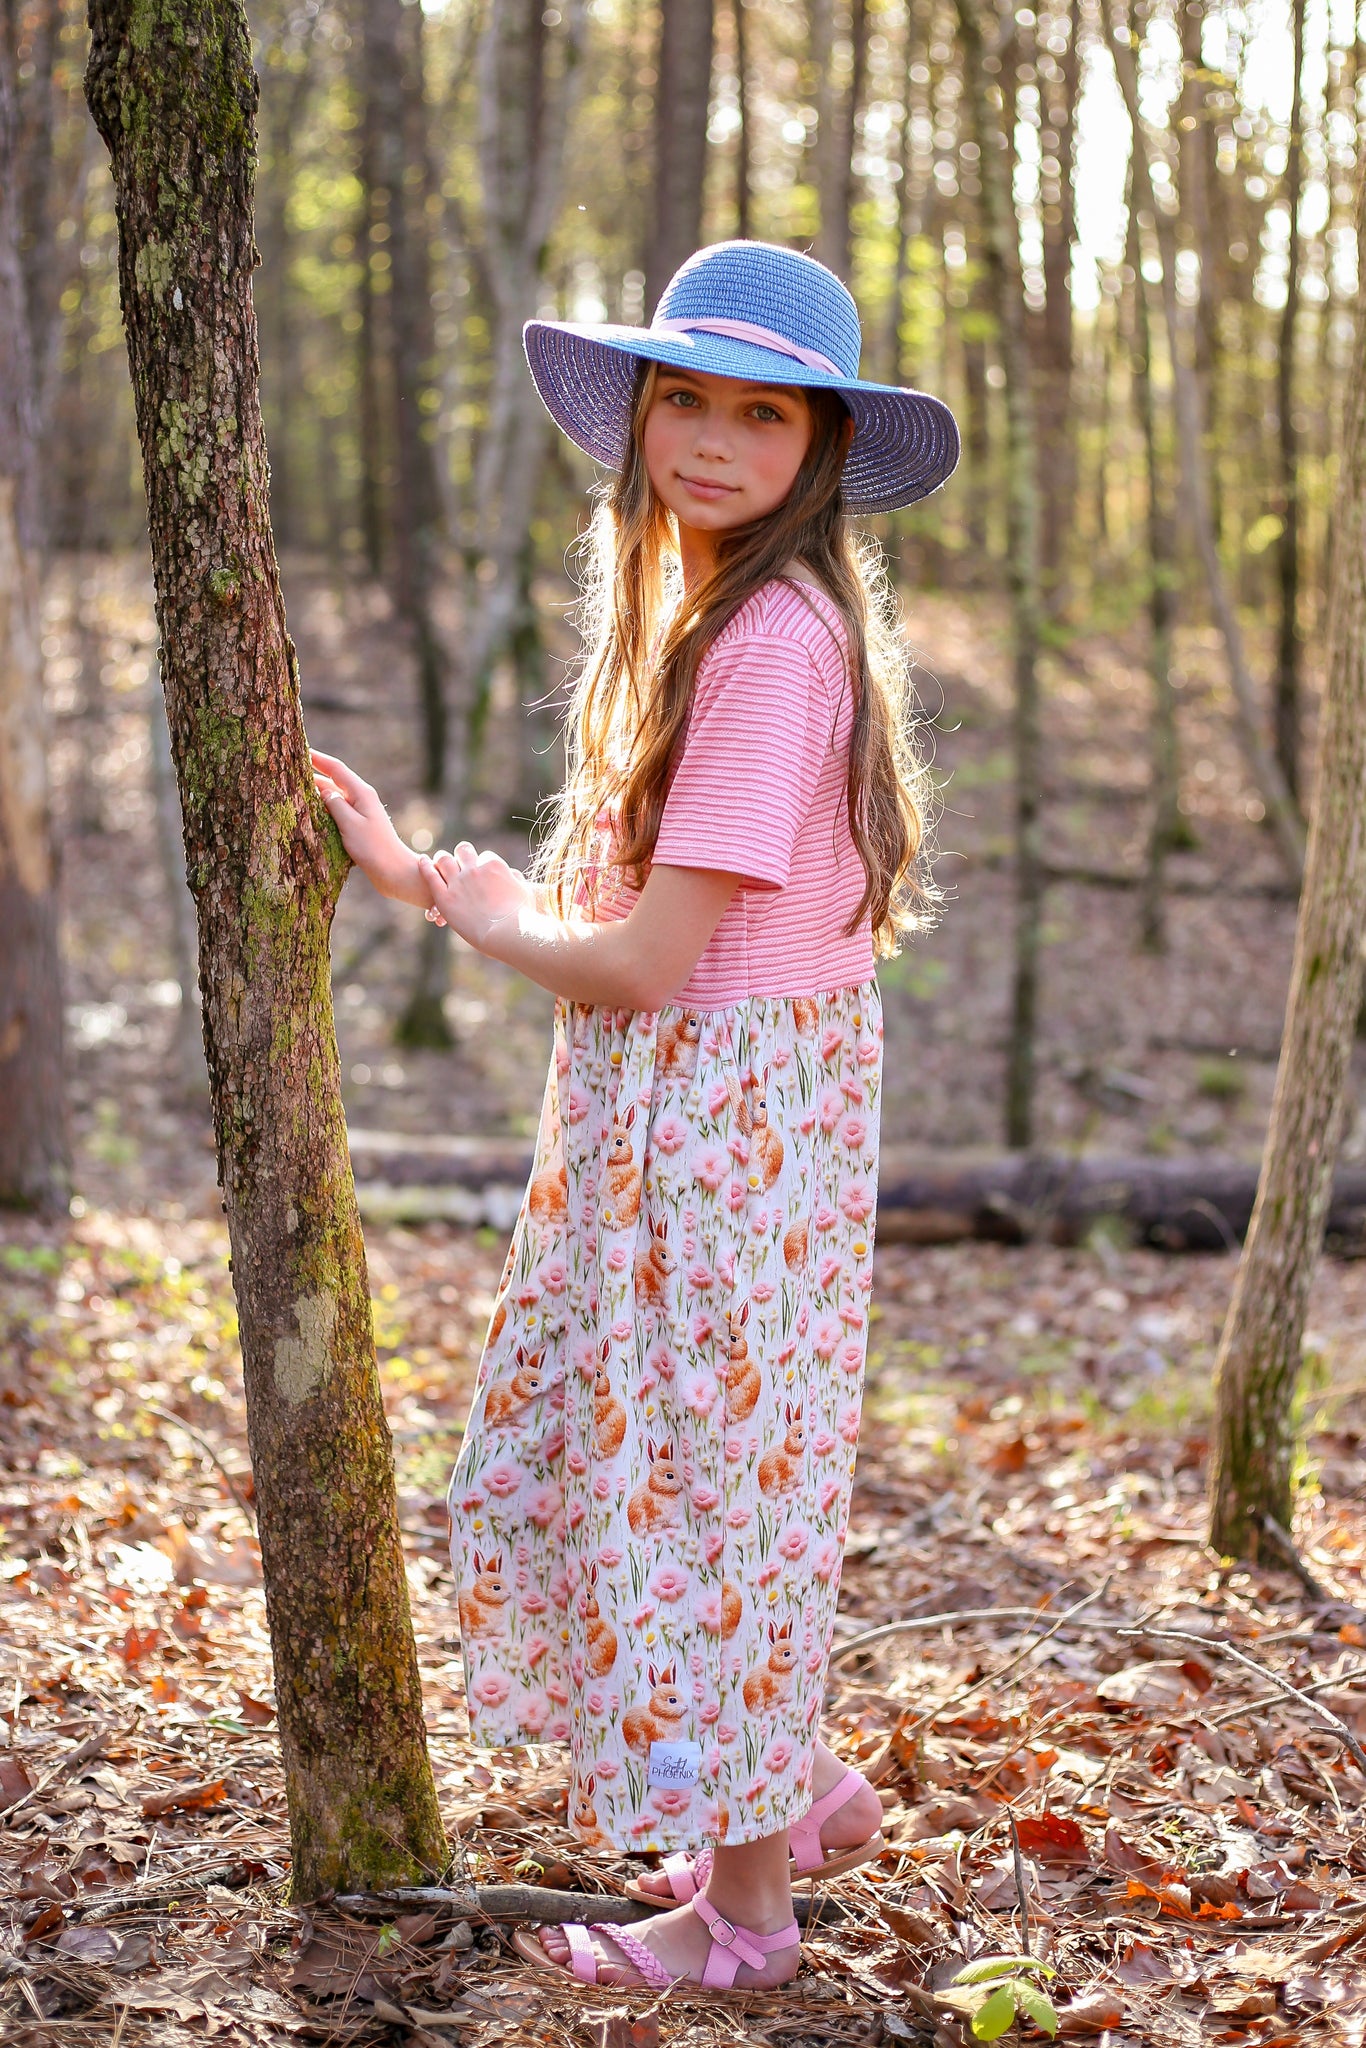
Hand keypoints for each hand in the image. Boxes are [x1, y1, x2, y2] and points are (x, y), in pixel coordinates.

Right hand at [310, 749, 426, 905]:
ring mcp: (361, 811)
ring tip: (295, 787)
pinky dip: (323, 806)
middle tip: (290, 769)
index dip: (318, 758)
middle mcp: (362, 798)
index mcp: (362, 793)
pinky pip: (337, 809)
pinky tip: (311, 809)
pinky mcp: (358, 824)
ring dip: (316, 790)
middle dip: (313, 773)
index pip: (336, 769)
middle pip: (334, 780)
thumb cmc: (373, 848)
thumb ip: (335, 804)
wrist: (393, 870)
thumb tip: (323, 790)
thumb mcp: (350, 824)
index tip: (300, 749)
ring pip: (334, 795)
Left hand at [418, 842, 535, 950]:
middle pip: (463, 851)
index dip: (482, 864)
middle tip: (459, 862)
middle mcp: (474, 870)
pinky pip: (430, 876)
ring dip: (442, 859)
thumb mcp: (524, 893)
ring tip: (439, 862)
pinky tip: (422, 861)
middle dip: (462, 855)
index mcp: (494, 866)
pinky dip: (425, 866)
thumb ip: (516, 880)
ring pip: (444, 859)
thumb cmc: (521, 917)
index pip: (485, 856)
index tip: (481, 871)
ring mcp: (458, 883)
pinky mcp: (444, 898)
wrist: (506, 934)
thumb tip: (512, 874)